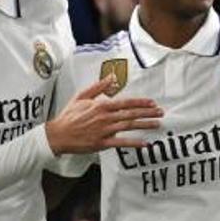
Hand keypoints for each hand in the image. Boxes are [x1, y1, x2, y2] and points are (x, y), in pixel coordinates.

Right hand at [45, 77, 161, 154]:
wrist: (58, 134)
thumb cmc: (69, 115)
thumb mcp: (82, 96)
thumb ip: (98, 87)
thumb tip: (111, 77)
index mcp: (101, 105)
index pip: (125, 103)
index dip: (140, 102)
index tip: (152, 102)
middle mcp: (104, 117)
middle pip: (130, 114)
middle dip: (147, 113)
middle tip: (161, 112)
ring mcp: (104, 131)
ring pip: (128, 127)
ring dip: (144, 125)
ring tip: (157, 124)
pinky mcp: (101, 143)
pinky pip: (121, 143)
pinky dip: (134, 143)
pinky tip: (145, 143)